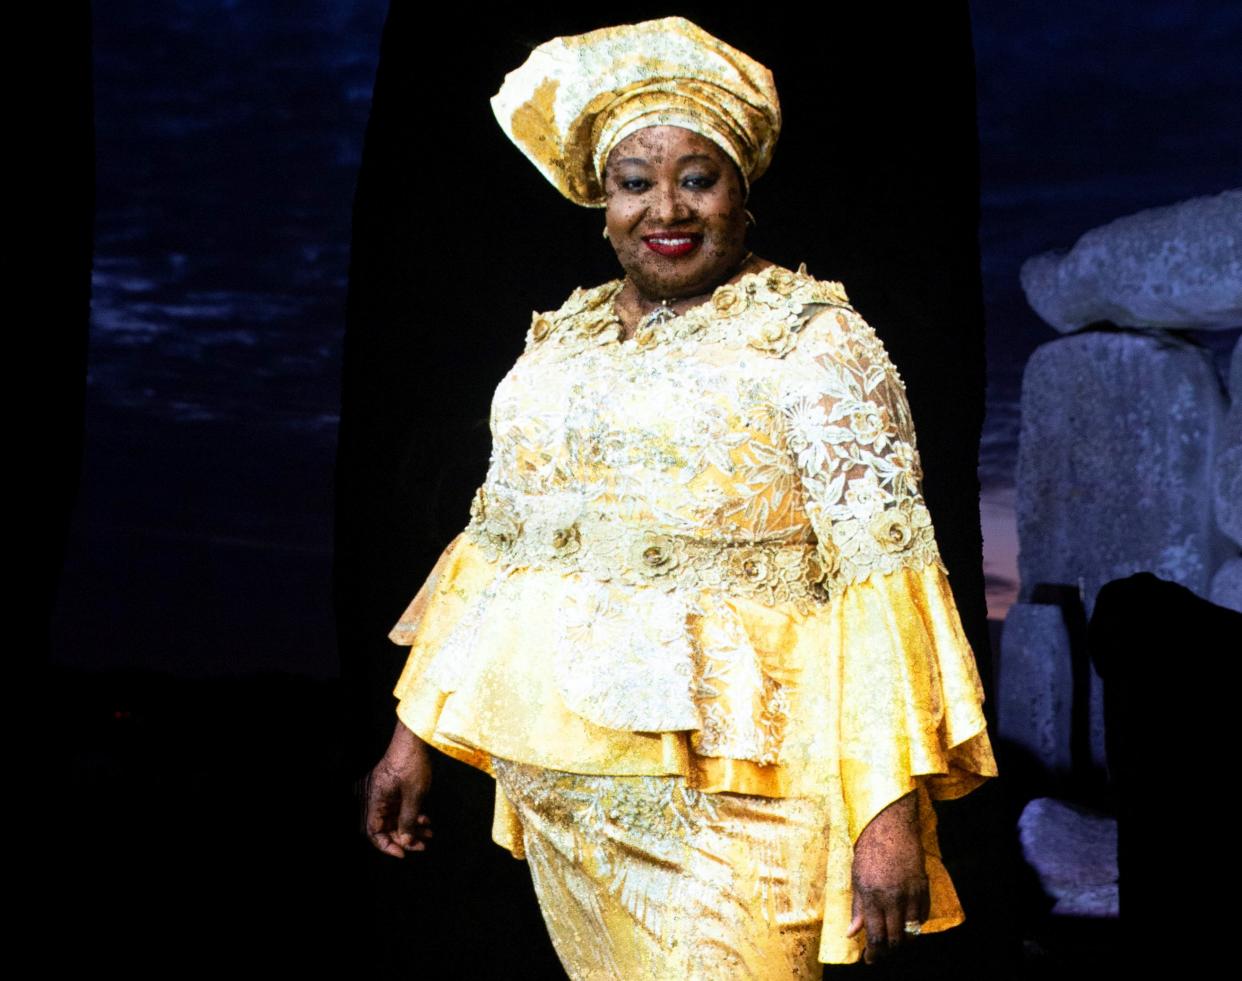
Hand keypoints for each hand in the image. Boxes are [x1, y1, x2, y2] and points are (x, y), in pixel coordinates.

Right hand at [364, 721, 433, 857]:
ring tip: (429, 834)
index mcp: (377, 801)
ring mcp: (389, 794)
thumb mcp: (413, 795)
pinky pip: (403, 809)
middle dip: (405, 838)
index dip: (386, 845)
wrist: (415, 739)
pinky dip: (414, 816)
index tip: (403, 853)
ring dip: (412, 828)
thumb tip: (406, 840)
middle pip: (388, 827)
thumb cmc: (411, 762)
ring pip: (398, 819)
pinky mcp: (398, 789)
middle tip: (422, 846)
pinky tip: (426, 821)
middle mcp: (380, 799)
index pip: (374, 831)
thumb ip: (408, 819)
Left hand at [847, 790, 928, 963]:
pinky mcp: (923, 887)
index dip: (874, 954)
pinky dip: (914, 925)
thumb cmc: (868, 850)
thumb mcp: (855, 878)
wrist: (890, 826)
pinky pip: (922, 916)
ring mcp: (910, 893)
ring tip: (893, 939)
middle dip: (887, 951)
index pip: (875, 936)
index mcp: (872, 896)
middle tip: (880, 953)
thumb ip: (856, 908)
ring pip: (911, 931)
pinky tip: (906, 923)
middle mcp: (893, 898)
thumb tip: (852, 933)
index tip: (870, 960)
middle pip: (895, 939)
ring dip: (902, 940)